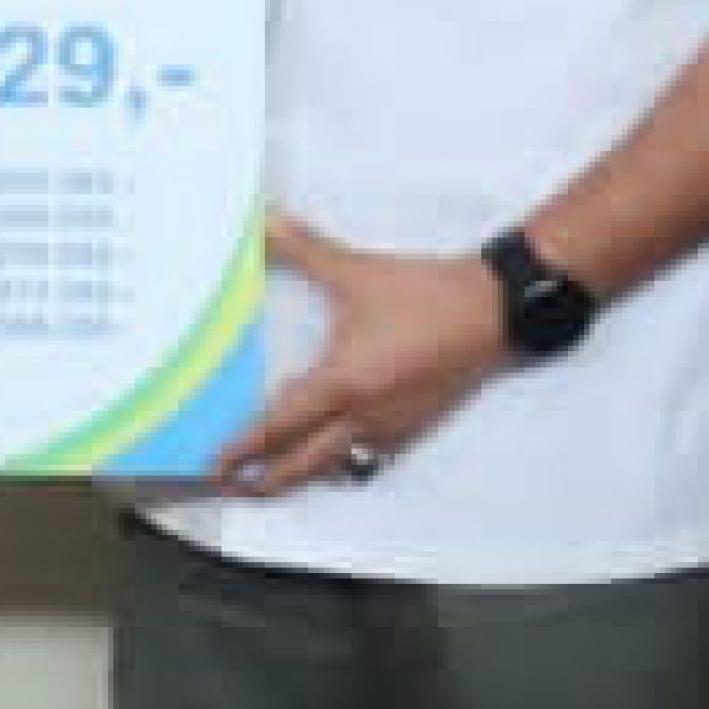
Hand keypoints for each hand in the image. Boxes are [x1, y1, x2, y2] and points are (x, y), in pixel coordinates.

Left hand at [213, 213, 499, 501]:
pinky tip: (329, 448)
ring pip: (334, 466)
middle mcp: (362, 417)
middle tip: (230, 485)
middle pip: (300, 465)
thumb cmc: (427, 296)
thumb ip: (303, 248)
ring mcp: (390, 427)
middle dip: (261, 480)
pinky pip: (364, 457)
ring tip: (270, 474)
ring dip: (299, 473)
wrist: (495, 311)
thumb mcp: (357, 272)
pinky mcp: (412, 425)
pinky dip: (337, 459)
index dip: (241, 450)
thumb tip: (264, 223)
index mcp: (341, 385)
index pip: (277, 428)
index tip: (214, 465)